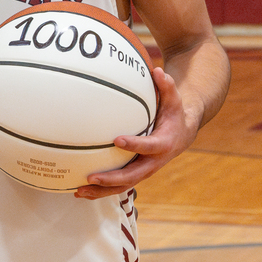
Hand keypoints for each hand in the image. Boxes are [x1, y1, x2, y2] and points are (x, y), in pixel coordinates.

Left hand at [75, 66, 198, 199]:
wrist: (182, 134)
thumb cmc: (173, 114)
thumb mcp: (174, 99)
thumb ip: (166, 86)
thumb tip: (157, 70)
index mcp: (163, 144)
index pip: (149, 146)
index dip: (135, 145)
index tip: (117, 140)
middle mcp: (153, 162)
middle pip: (133, 176)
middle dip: (112, 179)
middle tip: (91, 177)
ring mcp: (144, 171)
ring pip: (123, 186)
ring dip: (101, 191)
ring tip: (79, 191)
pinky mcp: (135, 174)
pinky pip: (118, 185)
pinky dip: (100, 190)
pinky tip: (80, 190)